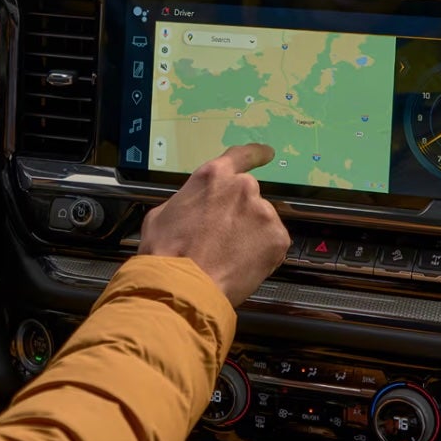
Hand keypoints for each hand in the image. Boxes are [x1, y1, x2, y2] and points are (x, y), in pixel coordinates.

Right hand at [139, 144, 289, 305]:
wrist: (183, 286)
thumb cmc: (166, 253)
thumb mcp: (163, 215)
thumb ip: (189, 202)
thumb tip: (193, 208)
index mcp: (213, 177)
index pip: (242, 156)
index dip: (255, 154)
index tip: (266, 154)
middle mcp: (243, 188)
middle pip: (248, 196)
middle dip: (240, 215)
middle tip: (223, 239)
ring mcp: (263, 212)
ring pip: (262, 221)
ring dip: (251, 235)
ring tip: (228, 257)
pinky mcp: (277, 238)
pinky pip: (273, 244)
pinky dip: (262, 254)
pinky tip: (240, 265)